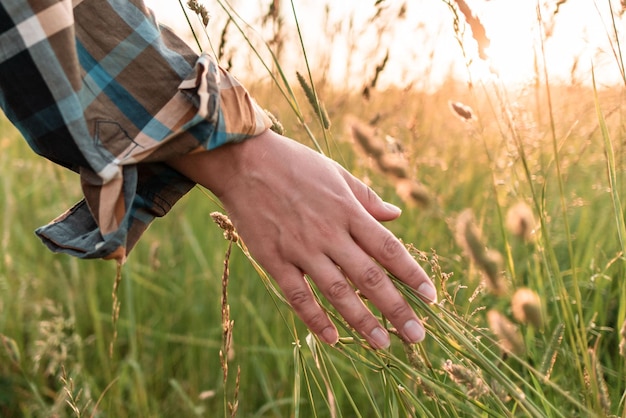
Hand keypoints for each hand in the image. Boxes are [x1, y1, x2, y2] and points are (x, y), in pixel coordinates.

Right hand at [167, 129, 436, 348]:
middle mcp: (329, 233)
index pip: (389, 248)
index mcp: (348, 210)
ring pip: (338, 293)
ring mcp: (301, 249)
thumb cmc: (294, 163)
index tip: (431, 296)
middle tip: (416, 336)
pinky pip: (298, 296)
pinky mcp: (274, 259)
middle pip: (370, 278)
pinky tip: (332, 339)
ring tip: (383, 344)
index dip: (412, 274)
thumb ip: (367, 197)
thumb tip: (396, 215)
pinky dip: (315, 319)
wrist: (243, 161)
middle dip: (397, 309)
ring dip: (362, 321)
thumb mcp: (336, 172)